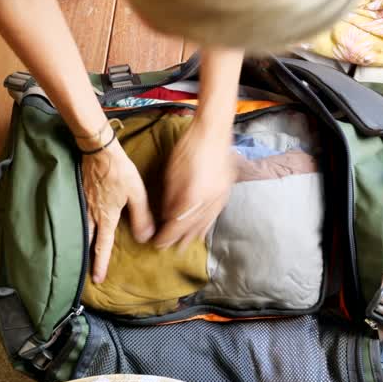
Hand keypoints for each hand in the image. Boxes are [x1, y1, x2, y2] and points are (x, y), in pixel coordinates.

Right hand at [82, 140, 153, 282]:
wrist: (98, 149)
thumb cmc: (119, 170)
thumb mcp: (136, 194)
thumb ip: (141, 216)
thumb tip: (145, 237)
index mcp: (106, 216)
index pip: (102, 246)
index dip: (100, 264)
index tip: (97, 279)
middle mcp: (91, 214)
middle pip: (86, 241)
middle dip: (84, 258)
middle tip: (82, 273)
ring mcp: (83, 204)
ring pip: (80, 230)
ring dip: (79, 244)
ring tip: (78, 255)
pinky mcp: (80, 194)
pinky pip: (77, 216)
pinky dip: (76, 227)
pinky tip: (77, 228)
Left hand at [153, 123, 235, 248]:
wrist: (213, 133)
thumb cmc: (188, 149)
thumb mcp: (171, 174)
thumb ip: (169, 198)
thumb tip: (166, 216)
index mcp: (192, 198)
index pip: (177, 226)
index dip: (166, 237)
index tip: (157, 244)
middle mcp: (208, 203)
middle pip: (191, 229)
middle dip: (178, 240)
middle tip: (167, 249)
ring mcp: (219, 199)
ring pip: (205, 224)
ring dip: (193, 236)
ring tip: (183, 245)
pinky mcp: (225, 193)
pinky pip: (214, 216)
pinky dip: (205, 226)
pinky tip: (200, 230)